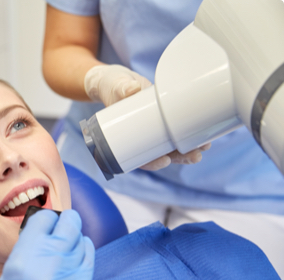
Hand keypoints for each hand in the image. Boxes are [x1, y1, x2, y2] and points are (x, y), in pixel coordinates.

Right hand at [0, 210, 94, 279]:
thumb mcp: (7, 278)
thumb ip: (25, 252)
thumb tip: (40, 234)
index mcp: (24, 258)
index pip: (44, 218)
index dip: (44, 219)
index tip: (44, 223)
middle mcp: (49, 262)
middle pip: (69, 222)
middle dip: (65, 223)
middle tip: (59, 228)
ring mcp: (70, 276)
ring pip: (82, 239)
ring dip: (74, 240)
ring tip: (65, 249)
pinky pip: (89, 257)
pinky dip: (83, 254)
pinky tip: (75, 259)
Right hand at [84, 64, 210, 169]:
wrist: (119, 79)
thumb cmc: (111, 86)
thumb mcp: (114, 86)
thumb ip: (121, 88)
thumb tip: (132, 90)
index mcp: (126, 138)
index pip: (138, 157)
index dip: (152, 163)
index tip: (165, 161)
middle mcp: (142, 136)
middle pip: (160, 154)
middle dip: (179, 157)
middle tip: (195, 155)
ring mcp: (155, 128)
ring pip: (172, 144)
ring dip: (188, 148)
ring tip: (205, 146)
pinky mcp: (164, 117)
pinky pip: (177, 129)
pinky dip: (189, 132)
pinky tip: (204, 132)